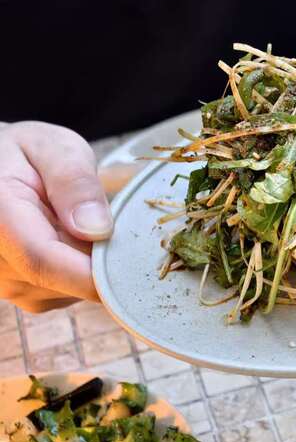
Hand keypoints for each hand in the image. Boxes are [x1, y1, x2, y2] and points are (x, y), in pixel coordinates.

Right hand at [0, 122, 113, 311]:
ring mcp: (6, 282)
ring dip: (90, 261)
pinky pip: (66, 291)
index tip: (136, 264)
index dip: (93, 272)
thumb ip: (74, 182)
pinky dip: (81, 268)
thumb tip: (99, 230)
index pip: (42, 261)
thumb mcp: (53, 148)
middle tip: (114, 217)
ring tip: (81, 221)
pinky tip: (74, 237)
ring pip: (69, 289)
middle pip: (63, 279)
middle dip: (100, 257)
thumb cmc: (24, 153)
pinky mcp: (23, 292)